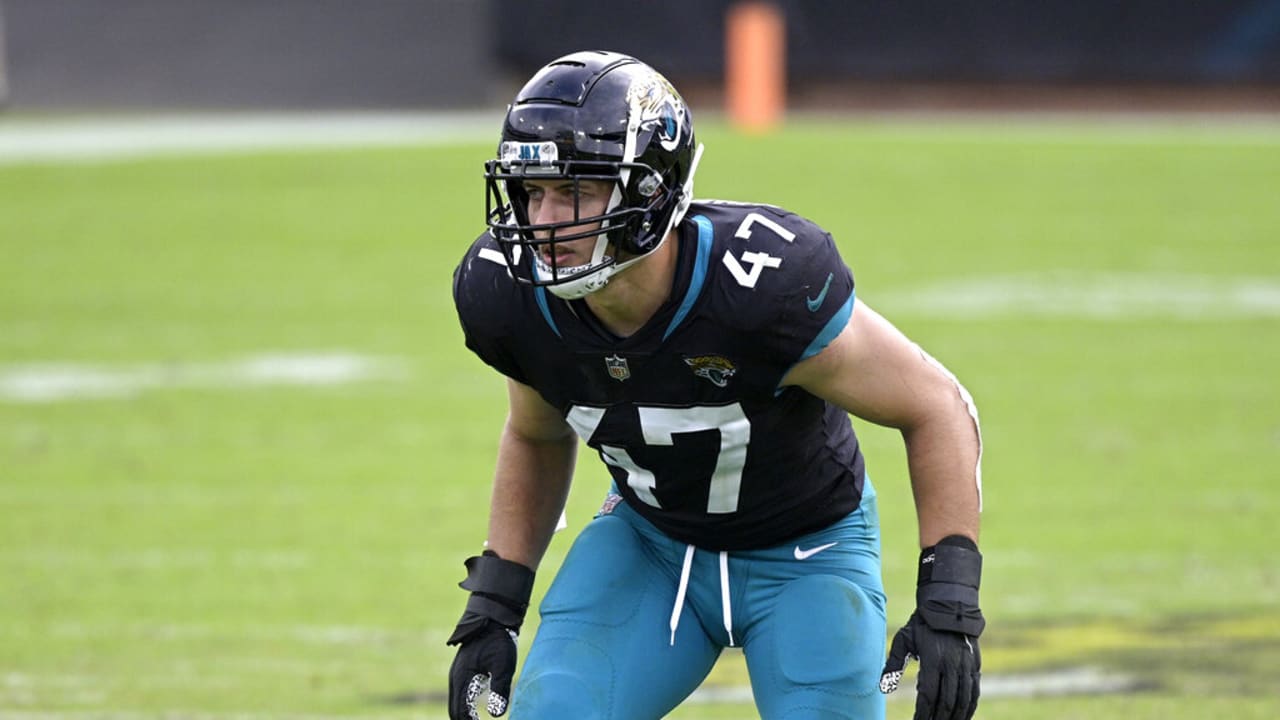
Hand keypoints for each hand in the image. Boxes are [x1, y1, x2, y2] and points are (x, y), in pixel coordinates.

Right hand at [445, 552, 534, 719]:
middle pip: (455, 711)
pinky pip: (460, 695)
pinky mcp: (463, 672)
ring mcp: (458, 675)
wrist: (492, 617)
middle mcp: (456, 678)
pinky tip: (477, 711)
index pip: (460, 713)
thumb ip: (500, 690)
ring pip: (456, 704)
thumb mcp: (504, 665)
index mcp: (463, 679)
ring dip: (464, 716)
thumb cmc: (498, 639)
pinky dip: (465, 707)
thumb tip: (497, 716)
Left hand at [880, 536, 984, 719]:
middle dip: (938, 718)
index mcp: (932, 660)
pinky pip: (974, 693)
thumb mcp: (904, 639)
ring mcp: (966, 667)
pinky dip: (969, 708)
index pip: (928, 695)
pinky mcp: (975, 666)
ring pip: (963, 700)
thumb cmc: (922, 624)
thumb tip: (883, 687)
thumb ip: (893, 664)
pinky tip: (962, 717)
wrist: (949, 606)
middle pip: (946, 702)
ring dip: (954, 717)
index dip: (923, 713)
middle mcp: (951, 665)